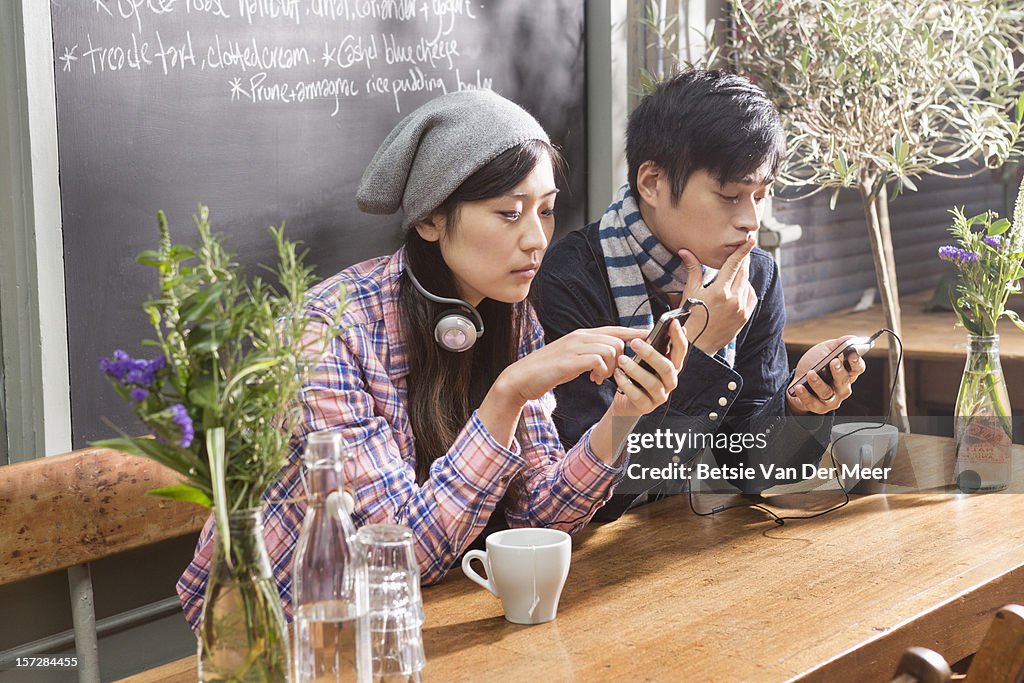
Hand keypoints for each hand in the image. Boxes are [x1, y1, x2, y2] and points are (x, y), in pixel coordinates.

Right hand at [496, 326, 648, 404]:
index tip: (649, 338)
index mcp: (581, 335)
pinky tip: (593, 380)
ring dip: (611, 367)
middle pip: (616, 340)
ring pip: (611, 349)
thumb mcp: (573, 358)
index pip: (614, 329)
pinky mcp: (570, 360)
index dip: (633, 334)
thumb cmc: (548, 370)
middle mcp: (579, 336)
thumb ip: (589, 353)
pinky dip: (601, 372)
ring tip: (600, 378)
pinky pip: (598, 360)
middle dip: (620, 359)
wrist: (522, 378)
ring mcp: (574, 347)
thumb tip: (608, 356)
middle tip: (609, 374)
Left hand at [609, 319, 687, 415]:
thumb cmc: (637, 376)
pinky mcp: (646, 407)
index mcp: (672, 366)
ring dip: (635, 369)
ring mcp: (660, 396)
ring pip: (652, 382)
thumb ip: (655, 344)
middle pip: (667, 367)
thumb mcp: (645, 359)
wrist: (626, 402)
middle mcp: (670, 381)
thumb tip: (667, 324)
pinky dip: (626, 384)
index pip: (680, 351)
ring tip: (621, 359)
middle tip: (635, 343)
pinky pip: (638, 395)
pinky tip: (617, 374)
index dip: (678, 337)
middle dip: (651, 354)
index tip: (673, 323)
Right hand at [677, 236, 757, 354]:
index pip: (734, 265)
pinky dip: (747, 289)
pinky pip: (751, 296)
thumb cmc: (690, 319)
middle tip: (742, 251)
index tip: (751, 240)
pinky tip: (738, 288)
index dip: (743, 251)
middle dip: (743, 261)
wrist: (698, 345)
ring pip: (748, 284)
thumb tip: (685, 252)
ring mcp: (742, 309)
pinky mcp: (745, 316)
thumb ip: (693, 270)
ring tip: (735, 272)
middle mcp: (734, 300)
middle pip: (743, 272)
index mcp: (719, 292)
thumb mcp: (690, 293)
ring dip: (743, 275)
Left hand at [787, 335, 866, 414]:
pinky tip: (799, 386)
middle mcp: (842, 388)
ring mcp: (832, 400)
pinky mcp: (818, 408)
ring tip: (810, 373)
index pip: (858, 369)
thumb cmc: (816, 364)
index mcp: (848, 373)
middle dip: (839, 372)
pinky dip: (805, 395)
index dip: (856, 362)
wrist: (799, 382)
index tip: (852, 354)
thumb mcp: (826, 350)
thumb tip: (852, 338)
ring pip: (827, 393)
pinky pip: (812, 403)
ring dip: (818, 383)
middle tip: (833, 361)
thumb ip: (839, 344)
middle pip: (843, 381)